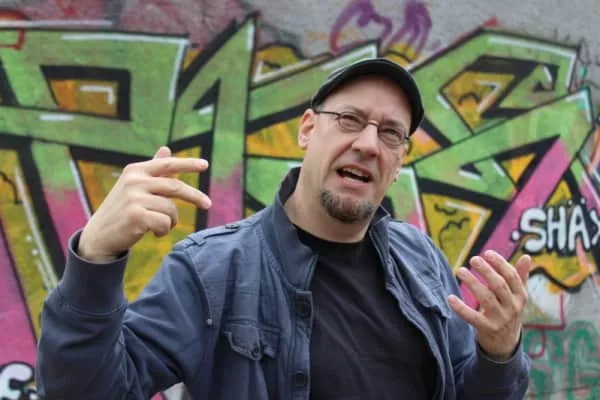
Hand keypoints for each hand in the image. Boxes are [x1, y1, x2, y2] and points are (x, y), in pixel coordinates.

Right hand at [78, 146, 211, 261]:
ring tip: (162, 226)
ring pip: (170, 209)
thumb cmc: (122, 210)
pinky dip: (165, 230)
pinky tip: (156, 233)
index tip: (205, 165)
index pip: (167, 164)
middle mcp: (134, 181)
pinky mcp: (136, 216)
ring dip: (172, 220)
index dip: (188, 164)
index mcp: (135, 170)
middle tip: (208, 204)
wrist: (99, 236)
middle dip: (195, 196)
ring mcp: (134, 198)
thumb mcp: (135, 186)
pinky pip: (165, 222)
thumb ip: (153, 169)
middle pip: (175, 186)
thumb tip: (166, 148)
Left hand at [448, 251, 529, 359]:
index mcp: (521, 297)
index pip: (512, 277)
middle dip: (486, 271)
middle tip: (473, 259)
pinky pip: (472, 317)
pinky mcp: (486, 329)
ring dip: (472, 283)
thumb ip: (519, 277)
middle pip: (499, 286)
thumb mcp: (518, 297)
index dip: (500, 263)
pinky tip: (450, 298)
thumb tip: (527, 256)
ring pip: (486, 298)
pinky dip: (460, 308)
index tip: (487, 253)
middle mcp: (513, 308)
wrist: (506, 344)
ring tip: (460, 270)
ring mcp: (500, 319)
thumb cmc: (509, 312)